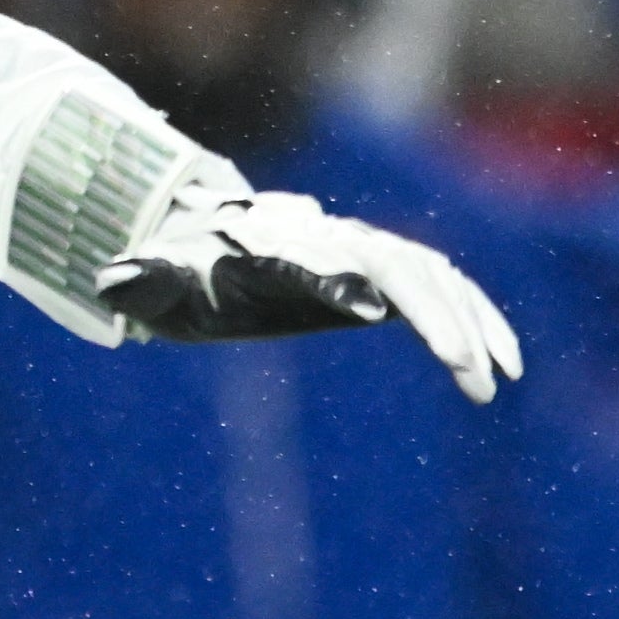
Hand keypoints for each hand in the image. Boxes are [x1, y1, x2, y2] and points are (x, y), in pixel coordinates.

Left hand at [101, 179, 521, 402]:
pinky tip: (503, 366)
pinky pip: (443, 288)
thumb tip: (114, 283)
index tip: (369, 308)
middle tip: (461, 367)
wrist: (210, 239)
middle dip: (429, 312)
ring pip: (428, 275)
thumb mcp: (153, 280)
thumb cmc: (181, 271)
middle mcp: (325, 238)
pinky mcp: (386, 270)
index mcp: (266, 245)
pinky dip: (477, 318)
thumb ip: (140, 281)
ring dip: (467, 321)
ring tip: (491, 380)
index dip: (335, 278)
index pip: (306, 258)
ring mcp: (361, 249)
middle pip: (389, 264)